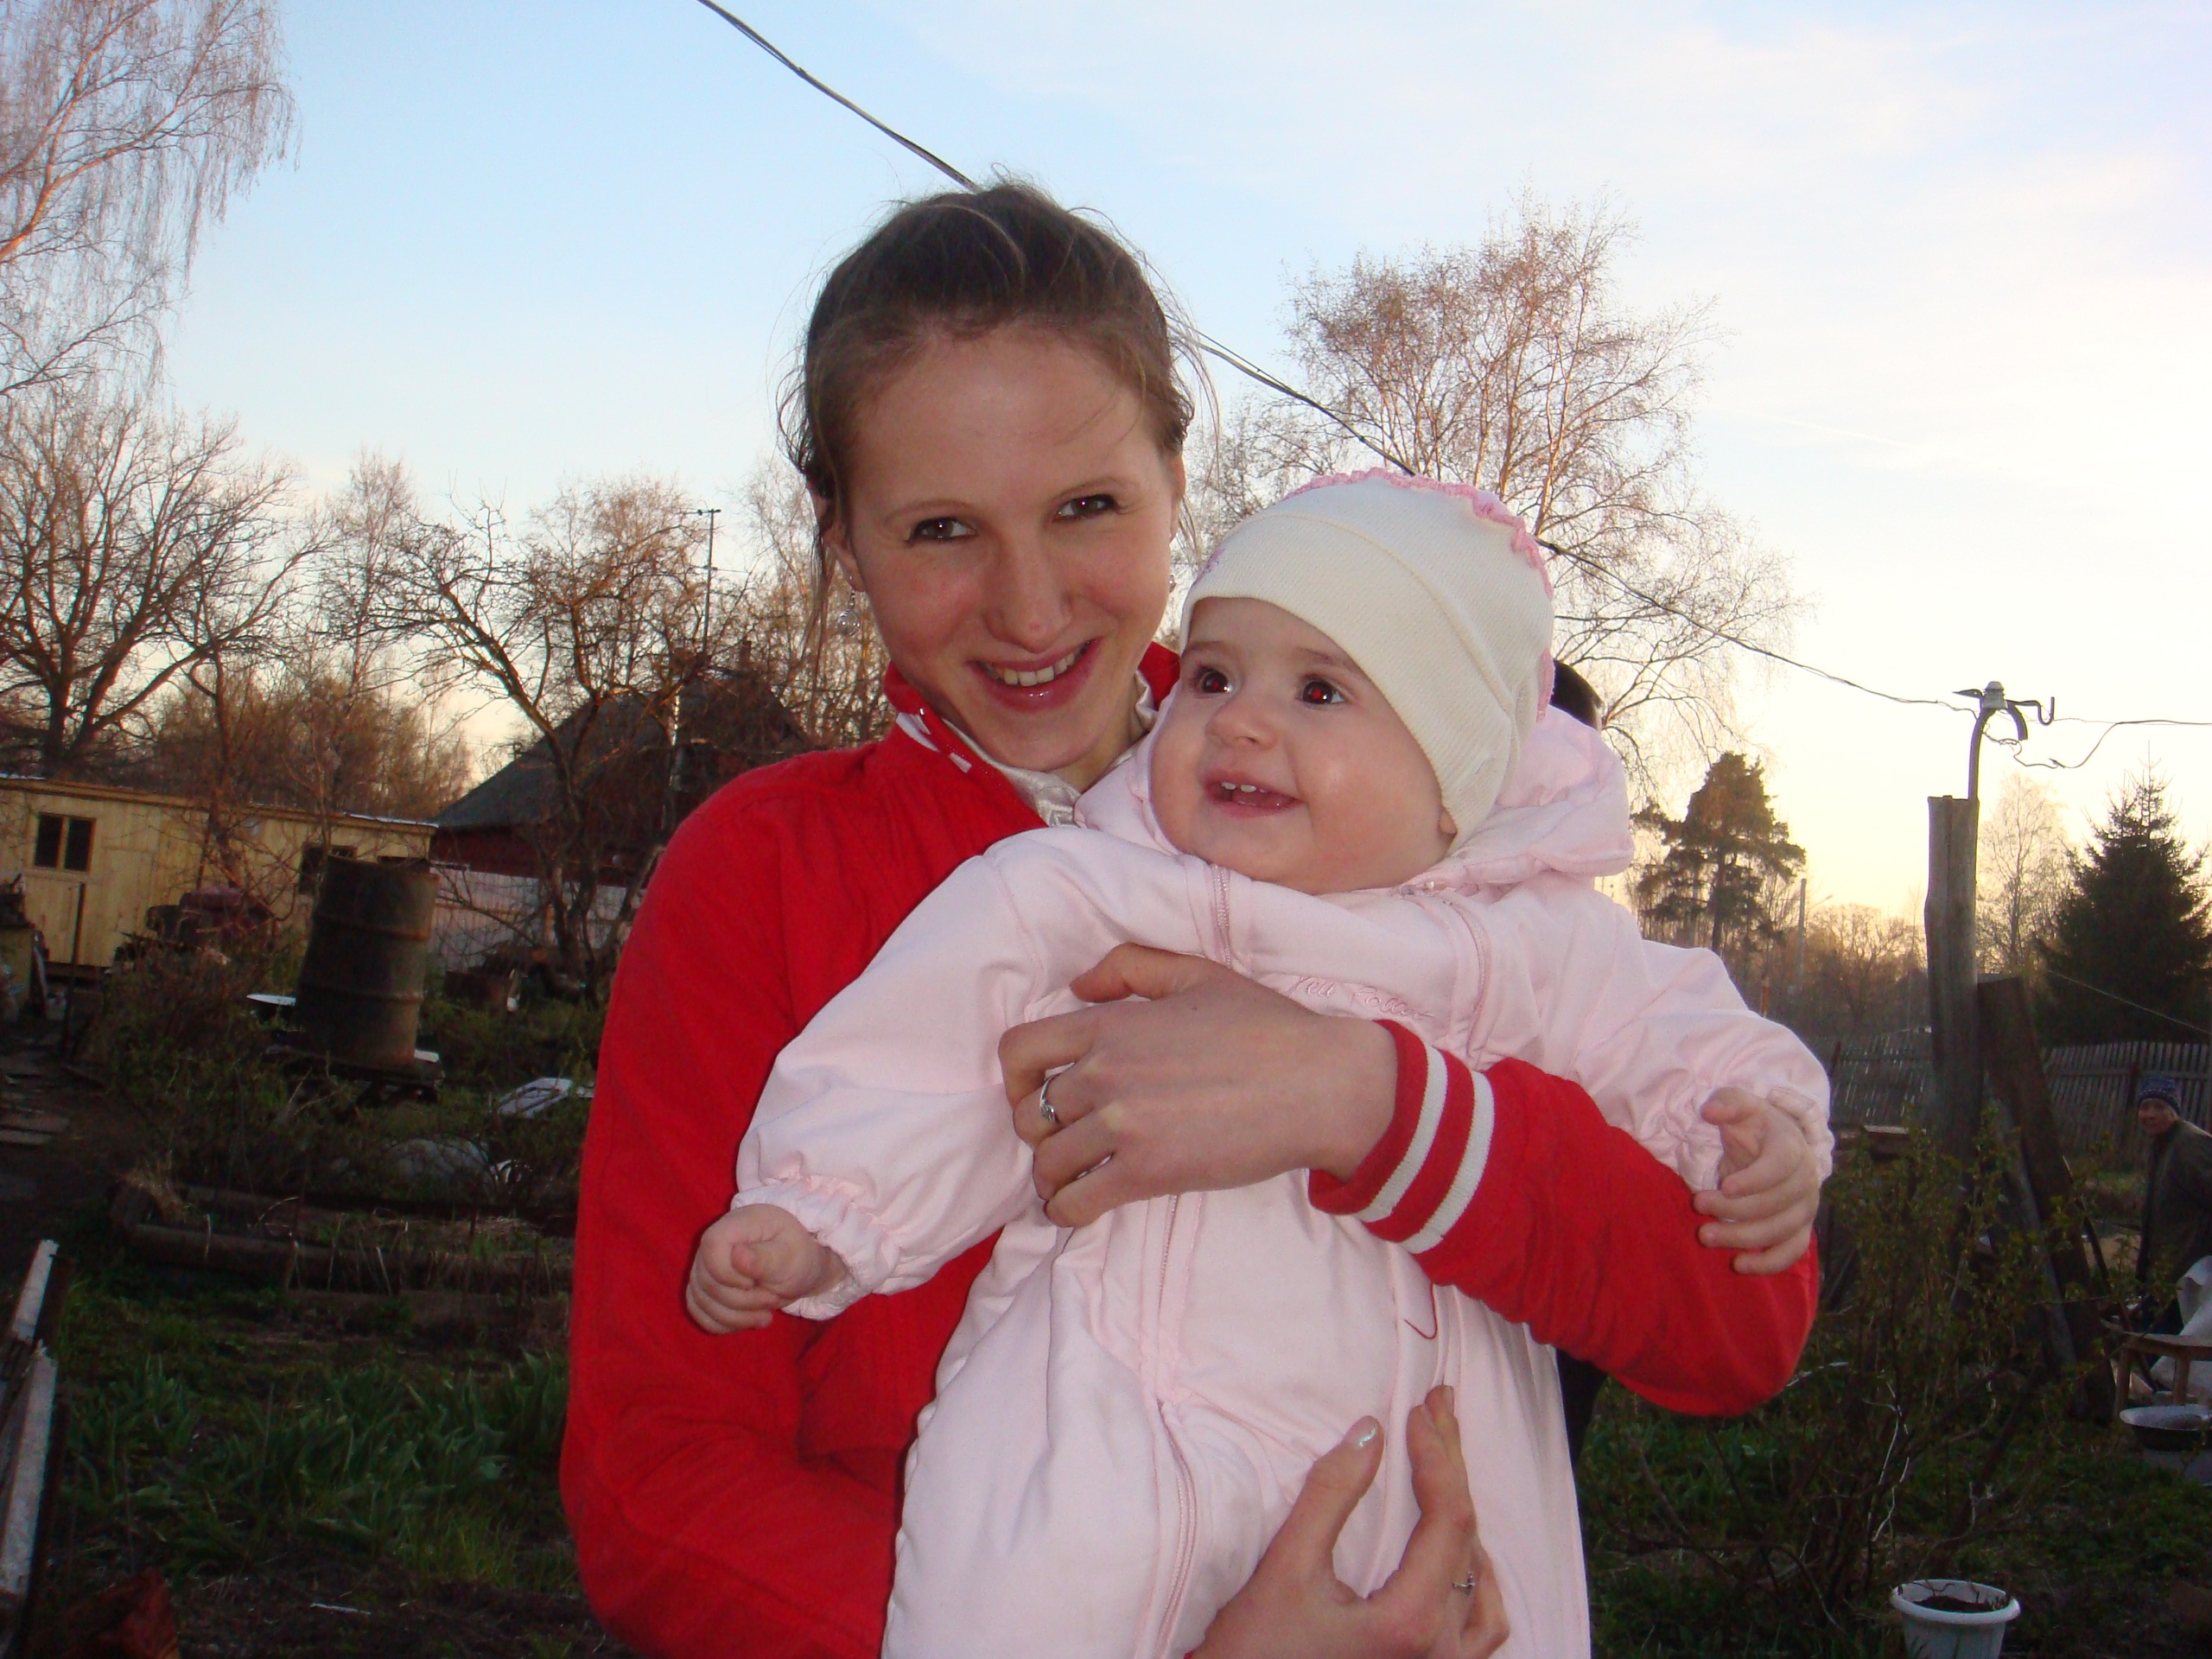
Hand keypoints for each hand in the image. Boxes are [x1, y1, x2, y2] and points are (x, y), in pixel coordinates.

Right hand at [685, 1204, 844, 1331]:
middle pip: (707, 1282)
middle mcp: (714, 1242)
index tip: (755, 1282)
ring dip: (735, 1318)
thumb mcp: (792, 1255)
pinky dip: (723, 1324)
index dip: (728, 1274)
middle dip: (742, 1302)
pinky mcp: (704, 1288)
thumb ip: (766, 1257)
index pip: (712, 1246)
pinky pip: (699, 1312)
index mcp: (737, 1224)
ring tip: (765, 1315)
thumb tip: (737, 1255)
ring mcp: (705, 1266)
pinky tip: (746, 1320)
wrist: (798, 1268)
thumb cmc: (798, 1255)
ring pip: (701, 1301)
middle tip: (772, 1299)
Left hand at [1000, 944, 1396, 1226]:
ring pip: (1048, 1162)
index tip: (1031, 1093)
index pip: (1018, 1050)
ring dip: (1054, 1174)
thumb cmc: (1267, 1027)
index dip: (1013, 1078)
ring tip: (1073, 1178)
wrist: (1318, 1084)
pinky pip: (1077, 1201)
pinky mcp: (1148, 1172)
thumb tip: (1077, 984)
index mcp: (1111, 1025)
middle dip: (1039, 1132)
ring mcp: (1123, 1125)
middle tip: (1065, 1141)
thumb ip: (1130, 968)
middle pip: (1027, 1114)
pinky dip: (1067, 1209)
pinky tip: (1081, 1207)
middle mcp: (1104, 1073)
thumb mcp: (1198, 974)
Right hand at [1190, 1387, 1507, 1658]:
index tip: (1417, 1411)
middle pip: (1467, 1539)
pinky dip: (1475, 1581)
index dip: (1437, 1456)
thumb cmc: (1255, 1653)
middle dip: (1452, 1467)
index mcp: (1412, 1622)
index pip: (1447, 1518)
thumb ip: (1331, 1496)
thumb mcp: (1286, 1569)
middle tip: (1440, 1408)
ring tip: (1447, 1467)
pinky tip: (1458, 1555)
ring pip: (1481, 1584)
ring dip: (1465, 1520)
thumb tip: (1370, 1432)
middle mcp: (1442, 1653)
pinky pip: (1478, 1630)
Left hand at [1693, 1090, 1819, 1273]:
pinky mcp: (1800, 1229)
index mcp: (1792, 1148)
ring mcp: (1805, 1208)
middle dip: (1735, 1209)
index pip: (1781, 1166)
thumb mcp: (1740, 1105)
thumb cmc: (1754, 1125)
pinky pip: (1791, 1252)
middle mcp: (1805, 1180)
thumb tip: (1711, 1110)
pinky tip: (1739, 1264)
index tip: (1724, 1185)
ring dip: (1743, 1237)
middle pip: (1776, 1203)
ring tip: (1706, 1235)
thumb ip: (1728, 1103)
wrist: (1776, 1144)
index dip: (1755, 1179)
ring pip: (1780, 1230)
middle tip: (1698, 1205)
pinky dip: (1770, 1264)